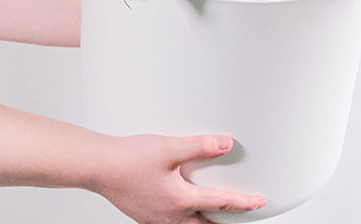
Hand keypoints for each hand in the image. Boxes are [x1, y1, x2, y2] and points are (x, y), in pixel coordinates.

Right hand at [96, 134, 265, 223]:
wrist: (101, 168)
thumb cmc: (130, 160)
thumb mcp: (170, 148)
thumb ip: (200, 145)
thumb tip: (225, 144)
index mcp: (181, 201)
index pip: (221, 203)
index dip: (243, 203)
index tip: (259, 202)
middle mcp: (171, 216)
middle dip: (226, 222)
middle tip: (243, 214)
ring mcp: (158, 219)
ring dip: (206, 222)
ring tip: (217, 215)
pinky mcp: (147, 216)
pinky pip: (173, 223)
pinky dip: (187, 220)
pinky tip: (184, 209)